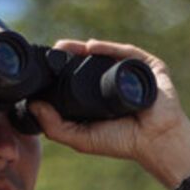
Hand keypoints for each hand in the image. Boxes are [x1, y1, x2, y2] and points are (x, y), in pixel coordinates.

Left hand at [28, 39, 189, 187]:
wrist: (157, 141)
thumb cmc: (123, 142)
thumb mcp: (82, 138)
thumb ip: (56, 127)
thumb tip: (33, 106)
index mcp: (100, 95)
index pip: (78, 76)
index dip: (61, 69)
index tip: (45, 64)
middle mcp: (115, 80)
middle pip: (89, 60)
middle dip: (70, 53)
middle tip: (53, 50)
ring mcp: (132, 71)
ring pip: (105, 53)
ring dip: (83, 47)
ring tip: (65, 47)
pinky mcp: (149, 66)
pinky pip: (126, 51)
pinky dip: (108, 47)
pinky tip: (91, 47)